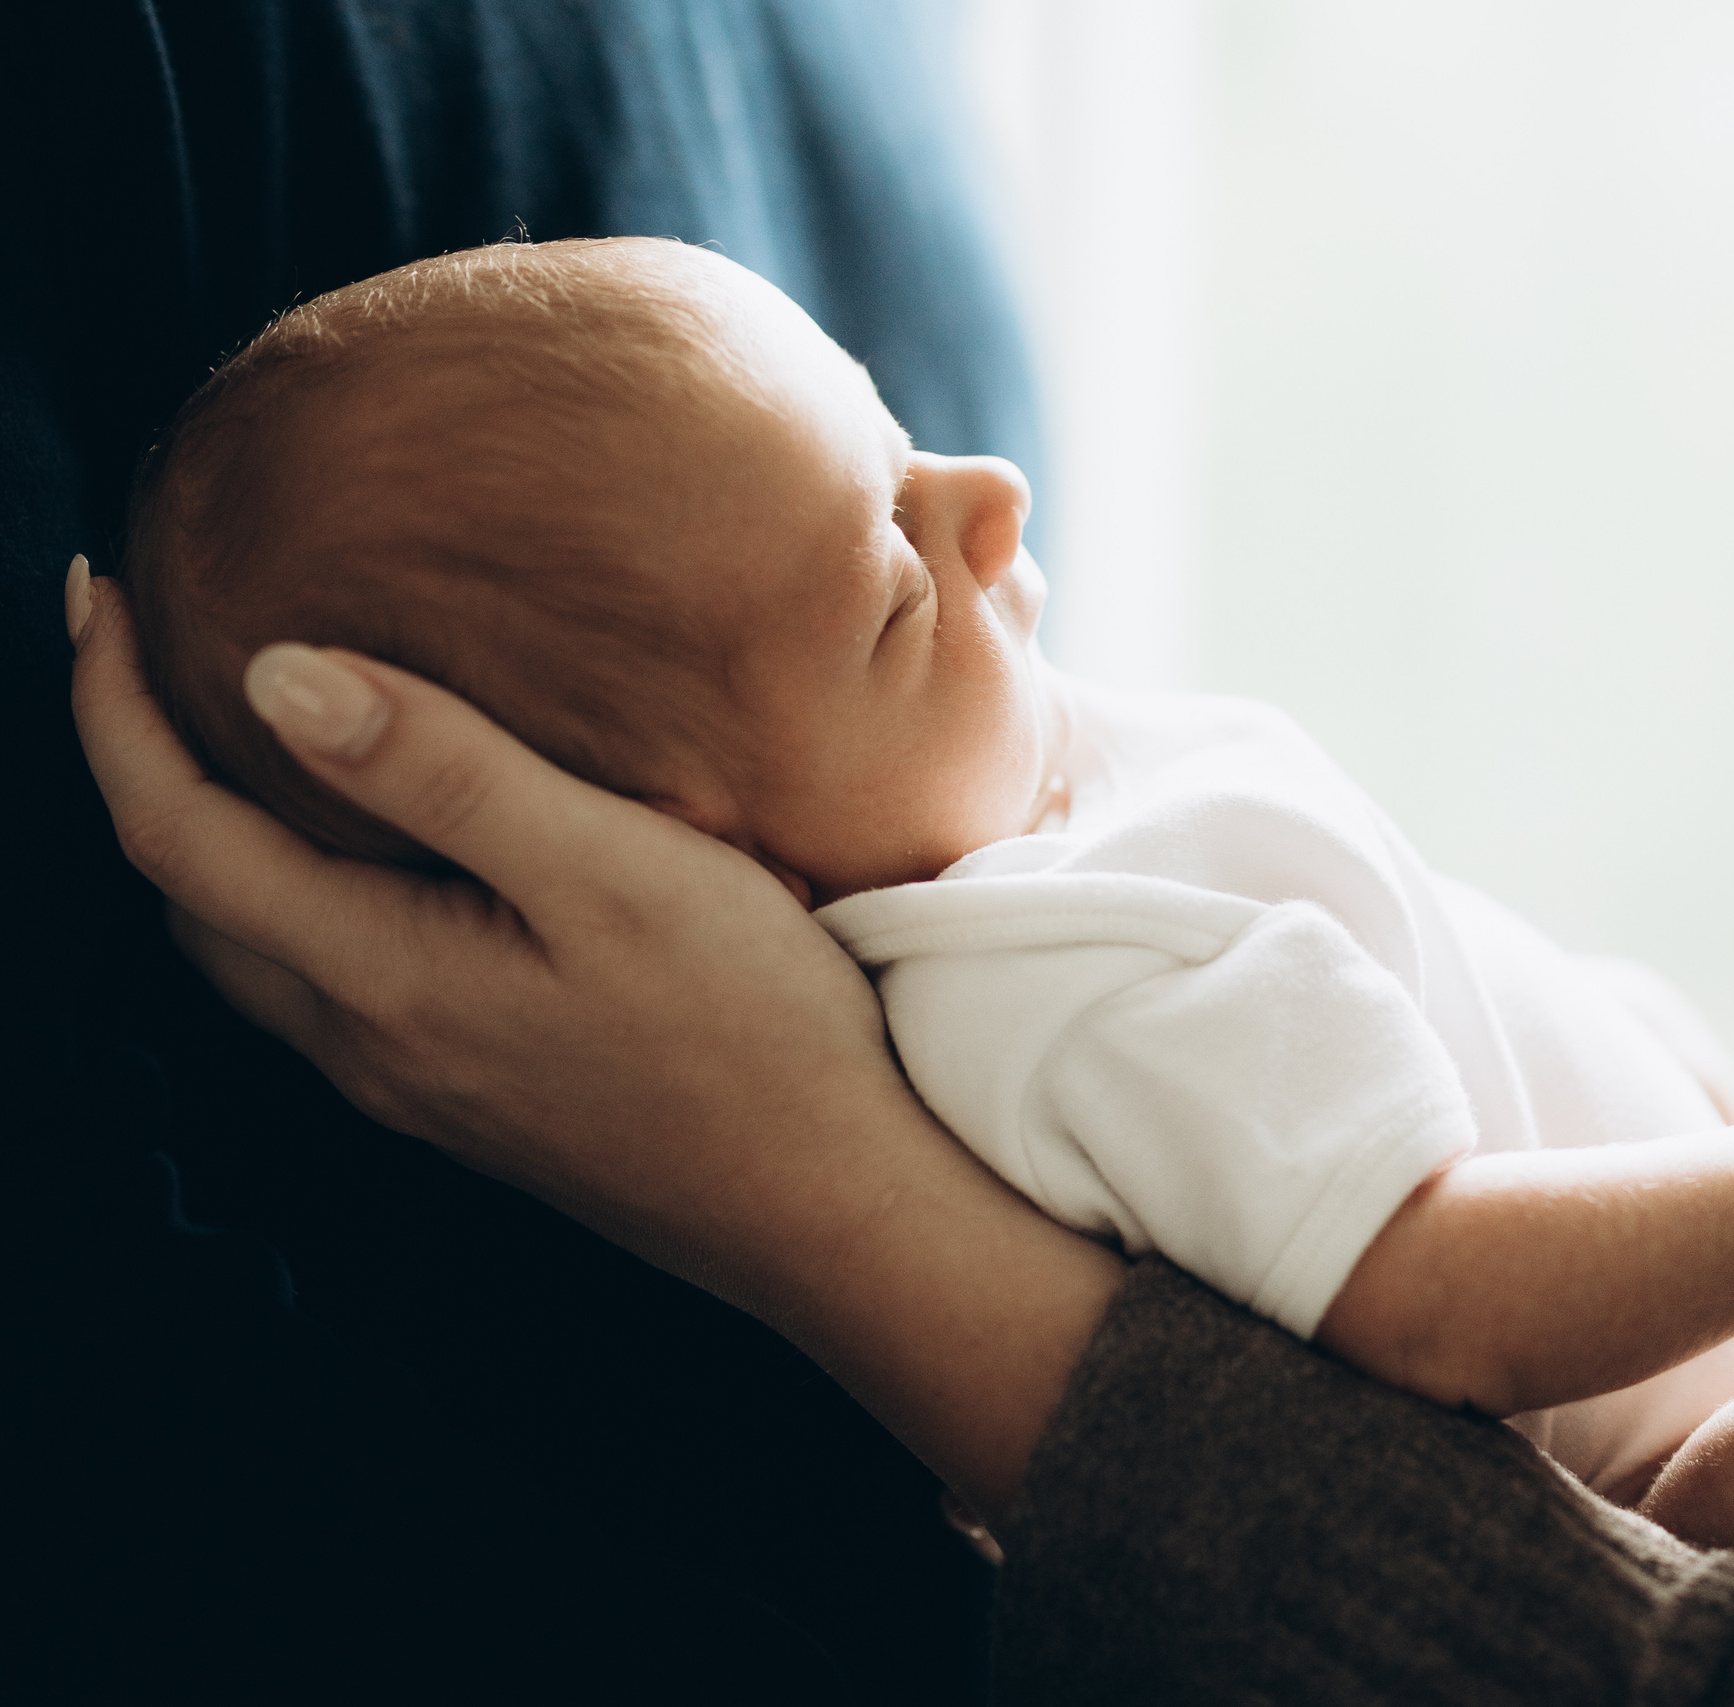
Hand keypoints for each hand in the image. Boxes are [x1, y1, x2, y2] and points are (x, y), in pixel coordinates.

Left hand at [65, 559, 1120, 1523]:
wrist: (832, 1207)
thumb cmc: (749, 1035)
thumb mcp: (611, 873)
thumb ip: (446, 773)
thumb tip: (275, 677)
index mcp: (380, 978)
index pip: (173, 834)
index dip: (111, 708)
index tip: (99, 588)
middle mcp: (370, 1047)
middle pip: (190, 903)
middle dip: (143, 773)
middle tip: (157, 654)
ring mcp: (421, 1088)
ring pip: (259, 952)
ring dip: (220, 841)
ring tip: (254, 737)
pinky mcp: (479, 1102)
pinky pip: (339, 984)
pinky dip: (305, 895)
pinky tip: (387, 853)